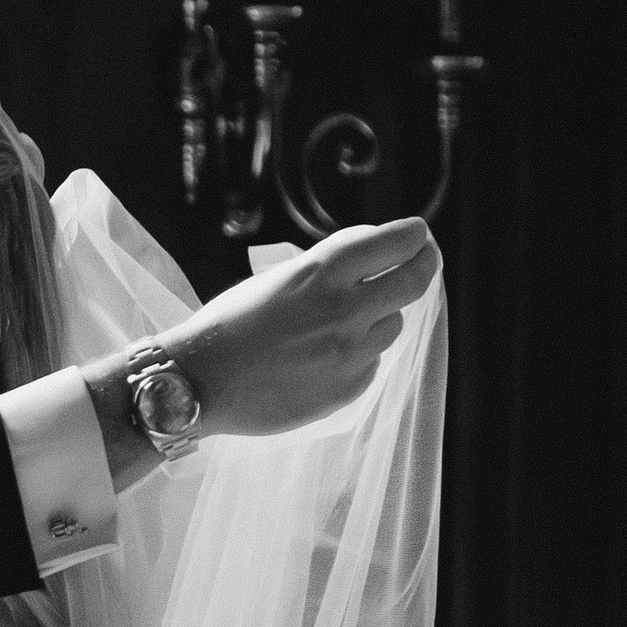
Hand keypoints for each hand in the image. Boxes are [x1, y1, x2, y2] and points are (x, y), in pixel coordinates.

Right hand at [166, 218, 439, 439]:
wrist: (201, 381)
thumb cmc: (232, 323)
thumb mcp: (281, 276)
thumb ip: (330, 268)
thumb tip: (374, 260)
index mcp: (326, 270)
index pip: (398, 242)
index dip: (414, 237)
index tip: (418, 236)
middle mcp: (346, 308)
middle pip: (414, 281)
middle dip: (424, 265)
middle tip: (424, 260)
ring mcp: (350, 353)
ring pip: (393, 326)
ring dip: (379, 318)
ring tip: (343, 323)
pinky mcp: (346, 390)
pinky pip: (371, 364)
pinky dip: (358, 356)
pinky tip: (322, 358)